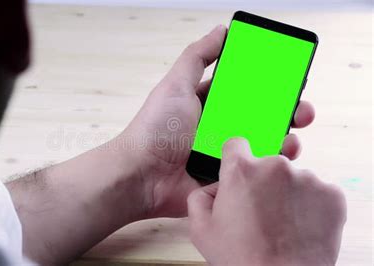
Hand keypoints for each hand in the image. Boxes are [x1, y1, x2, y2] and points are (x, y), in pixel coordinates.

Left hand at [120, 25, 314, 217]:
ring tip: (293, 134)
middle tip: (302, 109)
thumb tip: (222, 30)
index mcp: (209, 104)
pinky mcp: (229, 178)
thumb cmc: (155, 129)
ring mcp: (226, 153)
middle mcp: (220, 127)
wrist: (142, 176)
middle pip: (261, 116)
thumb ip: (198, 56)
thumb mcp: (176, 85)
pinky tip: (281, 157)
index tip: (290, 79)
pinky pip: (256, 170)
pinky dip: (271, 164)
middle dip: (286, 111)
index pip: (247, 90)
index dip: (269, 84)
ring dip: (285, 137)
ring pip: (264, 143)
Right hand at [187, 138, 346, 265]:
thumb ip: (199, 197)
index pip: (236, 144)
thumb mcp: (200, 229)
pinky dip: (309, 205)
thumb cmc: (243, 259)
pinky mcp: (331, 194)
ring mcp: (307, 178)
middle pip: (266, 163)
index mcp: (241, 170)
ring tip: (280, 224)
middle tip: (258, 211)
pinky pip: (317, 191)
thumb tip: (213, 188)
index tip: (239, 173)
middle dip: (262, 182)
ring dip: (287, 193)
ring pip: (293, 178)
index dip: (235, 159)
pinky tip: (298, 226)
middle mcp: (275, 166)